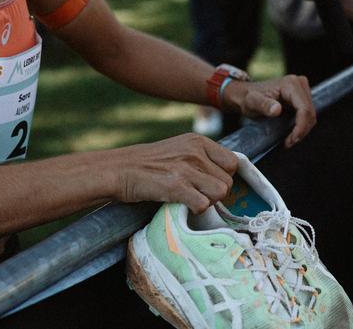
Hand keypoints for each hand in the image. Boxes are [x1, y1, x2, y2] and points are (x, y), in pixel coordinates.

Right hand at [112, 134, 239, 213]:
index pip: (233, 163)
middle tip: (197, 194)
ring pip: (220, 193)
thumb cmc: (150, 163)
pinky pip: (203, 204)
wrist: (119, 169)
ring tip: (191, 199)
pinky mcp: (176, 186)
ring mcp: (186, 168)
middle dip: (215, 192)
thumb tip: (225, 176)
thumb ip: (202, 157)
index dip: (224, 177)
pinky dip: (196, 210)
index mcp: (198, 141)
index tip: (210, 184)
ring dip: (208, 202)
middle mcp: (195, 152)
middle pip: (228, 181)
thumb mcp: (180, 149)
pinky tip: (183, 205)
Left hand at [221, 74, 316, 147]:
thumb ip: (264, 105)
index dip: (301, 127)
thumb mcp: (252, 103)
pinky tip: (291, 133)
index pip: (305, 109)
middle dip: (301, 130)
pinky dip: (301, 126)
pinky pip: (307, 114)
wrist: (246, 95)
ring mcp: (302, 89)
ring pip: (310, 115)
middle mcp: (299, 83)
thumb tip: (277, 109)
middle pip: (310, 113)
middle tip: (288, 143)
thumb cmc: (248, 98)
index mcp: (291, 84)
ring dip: (302, 130)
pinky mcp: (301, 96)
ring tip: (289, 140)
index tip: (291, 140)